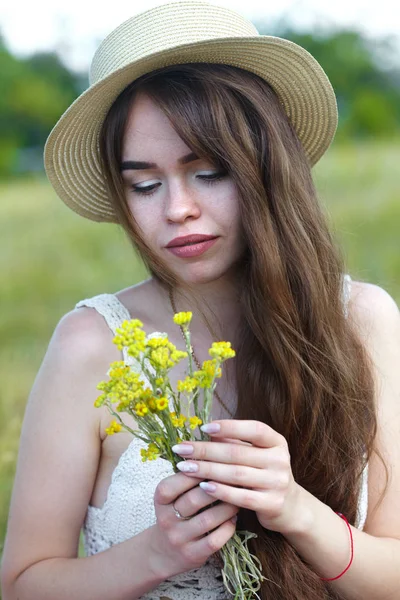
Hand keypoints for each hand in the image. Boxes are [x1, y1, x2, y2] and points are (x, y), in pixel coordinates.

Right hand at [149, 471, 238, 579]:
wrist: (163, 551)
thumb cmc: (175, 512)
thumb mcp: (173, 493)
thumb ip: (188, 474)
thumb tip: (214, 445)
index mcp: (160, 499)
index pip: (178, 481)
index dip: (198, 471)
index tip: (218, 461)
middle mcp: (166, 519)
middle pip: (194, 499)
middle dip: (218, 487)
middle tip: (236, 477)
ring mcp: (179, 538)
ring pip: (208, 519)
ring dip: (227, 506)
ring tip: (240, 496)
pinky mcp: (192, 555)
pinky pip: (215, 540)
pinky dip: (227, 527)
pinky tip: (234, 518)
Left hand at [172, 419, 300, 534]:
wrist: (290, 506)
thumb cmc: (264, 472)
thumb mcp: (255, 454)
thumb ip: (235, 442)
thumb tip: (206, 432)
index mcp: (277, 442)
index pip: (254, 429)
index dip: (229, 427)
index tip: (203, 427)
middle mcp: (280, 460)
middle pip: (237, 453)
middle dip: (205, 450)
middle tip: (181, 449)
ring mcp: (278, 483)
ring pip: (236, 474)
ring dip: (207, 470)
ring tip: (185, 467)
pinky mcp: (272, 504)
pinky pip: (241, 497)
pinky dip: (220, 491)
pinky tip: (203, 486)